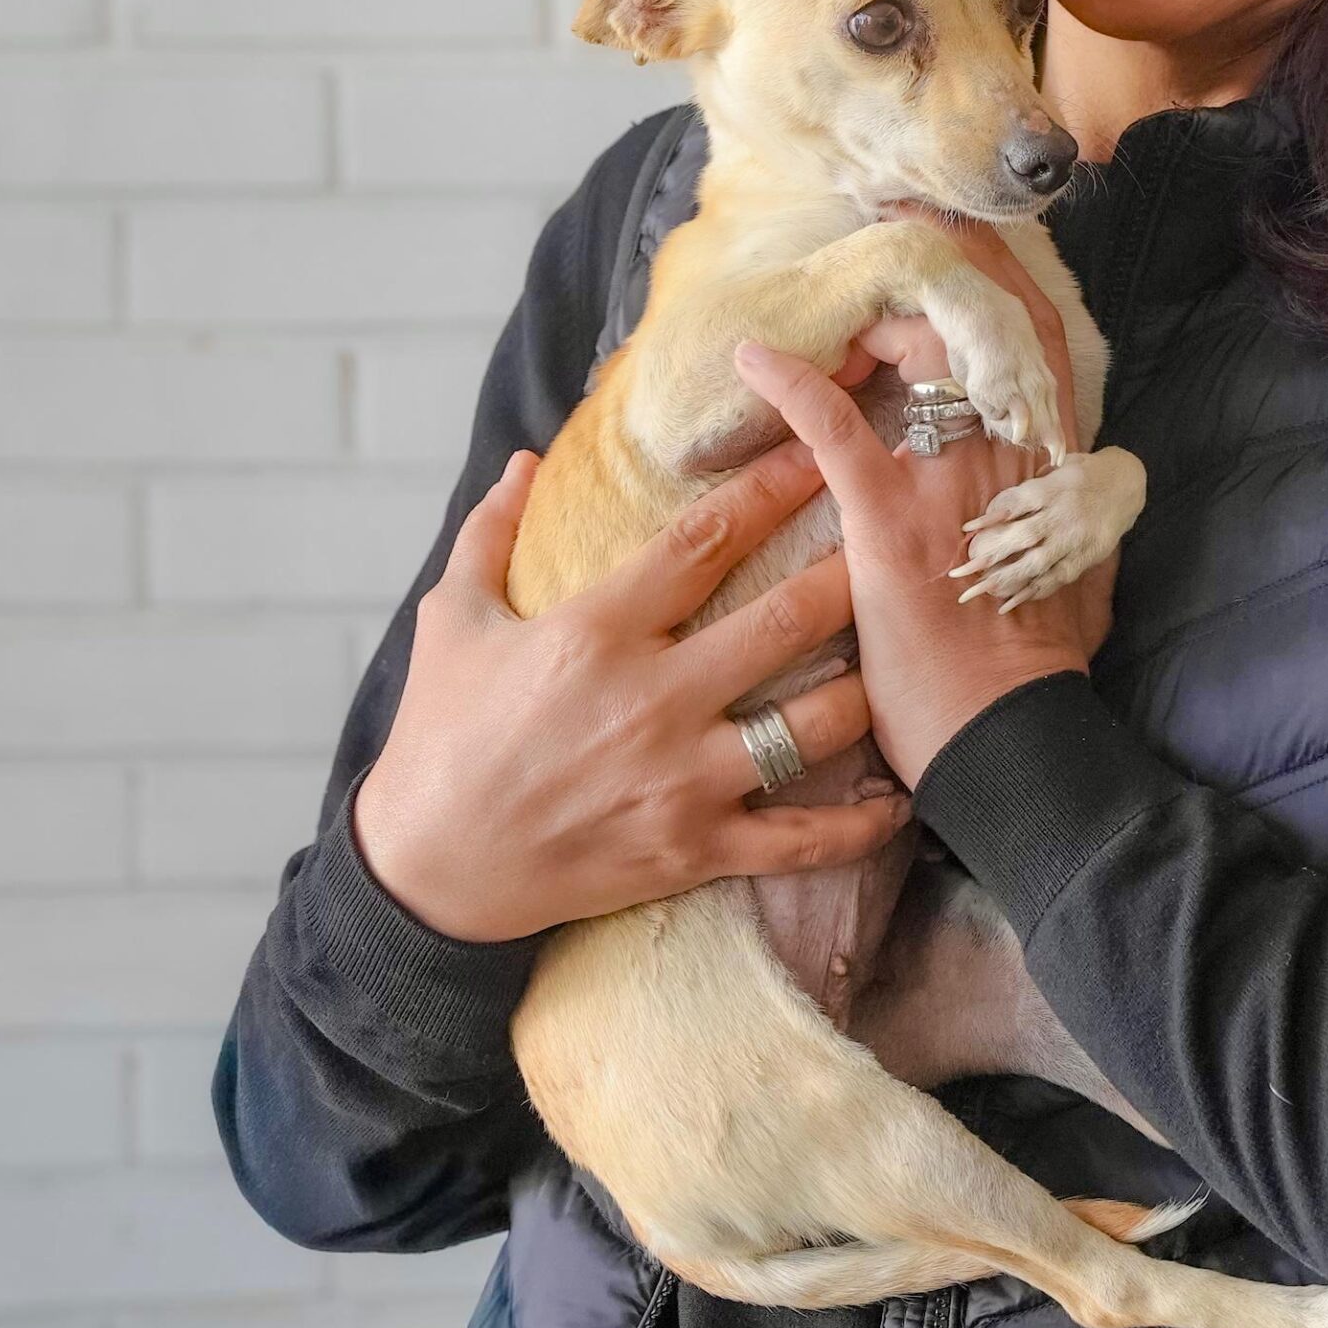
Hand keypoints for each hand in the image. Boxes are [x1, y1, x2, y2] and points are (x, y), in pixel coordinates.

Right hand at [349, 437, 910, 942]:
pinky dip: (858, 826)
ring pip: (811, 725)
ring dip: (867, 688)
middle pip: (782, 622)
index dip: (769, 490)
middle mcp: (652, 699)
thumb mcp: (450, 623)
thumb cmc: (440, 738)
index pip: (703, 542)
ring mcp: (681, 779)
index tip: (816, 455)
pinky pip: (798, 839)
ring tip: (901, 656)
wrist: (426, 871)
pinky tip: (897, 801)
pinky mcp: (694, 849)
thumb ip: (490, 535)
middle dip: (847, 575)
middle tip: (891, 539)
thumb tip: (523, 461)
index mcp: (596, 632)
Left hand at [731, 204, 1120, 789]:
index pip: (1040, 336)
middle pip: (985, 317)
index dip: (1003, 276)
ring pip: (919, 350)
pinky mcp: (886, 519)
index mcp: (1053, 462)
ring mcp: (947, 480)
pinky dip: (791, 383)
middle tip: (900, 209)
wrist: (1011, 736)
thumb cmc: (1042, 671)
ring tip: (837, 265)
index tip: (970, 232)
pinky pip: (835, 427)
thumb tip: (1079, 477)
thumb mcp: (1086, 573)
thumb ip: (1075, 513)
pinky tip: (754, 358)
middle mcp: (1008, 452)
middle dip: (945, 252)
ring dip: (872, 304)